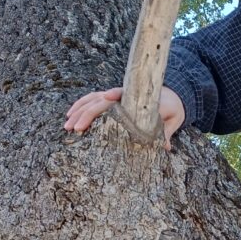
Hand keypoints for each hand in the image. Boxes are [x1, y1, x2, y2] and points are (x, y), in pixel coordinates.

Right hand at [63, 85, 185, 150]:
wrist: (171, 95)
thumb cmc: (171, 108)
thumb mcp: (173, 118)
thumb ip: (166, 131)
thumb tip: (164, 146)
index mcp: (140, 97)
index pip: (125, 93)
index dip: (116, 93)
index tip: (107, 96)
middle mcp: (125, 94)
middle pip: (102, 99)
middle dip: (88, 112)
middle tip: (75, 128)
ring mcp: (116, 94)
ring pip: (93, 99)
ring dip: (79, 110)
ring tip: (67, 124)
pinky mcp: (110, 97)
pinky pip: (92, 99)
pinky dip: (80, 105)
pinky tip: (70, 114)